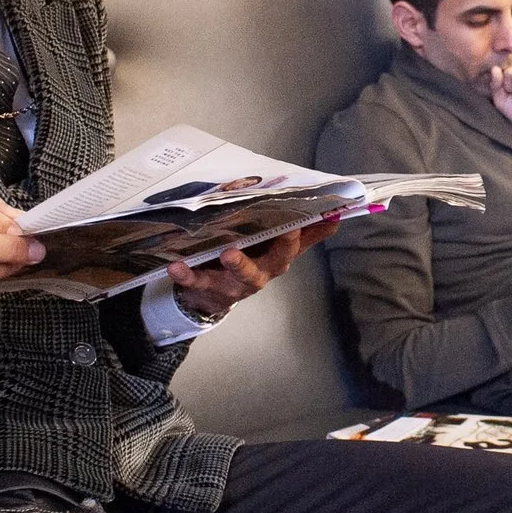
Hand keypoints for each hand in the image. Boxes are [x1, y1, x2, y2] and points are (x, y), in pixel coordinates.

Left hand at [165, 218, 340, 322]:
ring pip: (241, 275)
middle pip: (276, 262)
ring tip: (229, 253)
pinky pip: (197, 281)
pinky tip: (176, 266)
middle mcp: (260, 273)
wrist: (211, 295)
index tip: (318, 216)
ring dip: (237, 264)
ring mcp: (234, 282)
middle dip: (283, 248)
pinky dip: (187, 275)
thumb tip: (335, 217)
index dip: (304, 233)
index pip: (295, 245)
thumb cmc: (247, 263)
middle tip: (288, 231)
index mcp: (276, 260)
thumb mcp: (275, 250)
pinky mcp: (207, 287)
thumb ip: (304, 235)